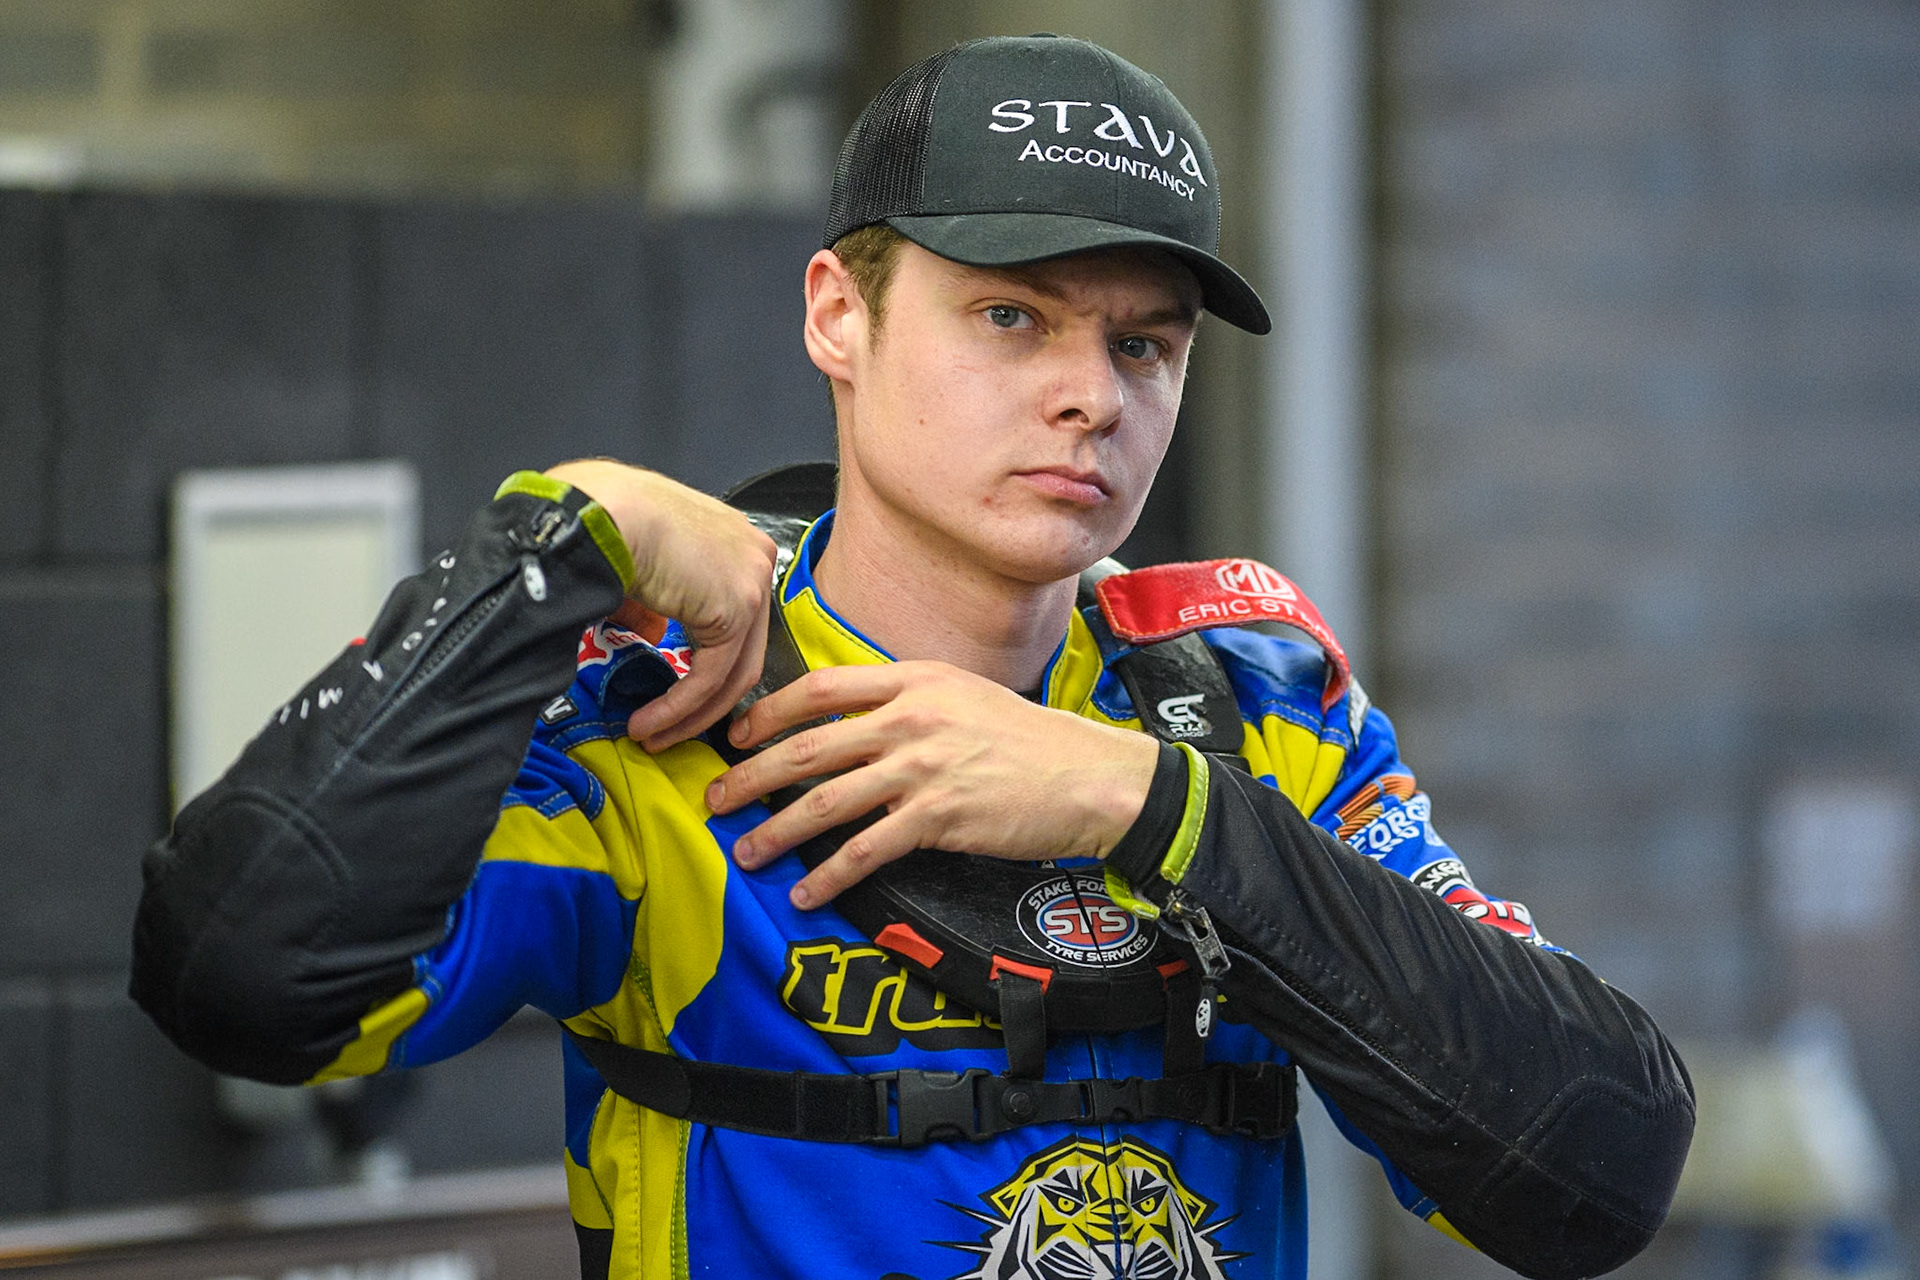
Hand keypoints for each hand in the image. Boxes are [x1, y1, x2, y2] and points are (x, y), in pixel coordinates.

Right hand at [546, 460, 777, 750]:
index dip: (707, 664)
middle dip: (704, 701)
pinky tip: (648, 723)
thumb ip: (654, 604)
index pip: (736, 620)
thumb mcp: (638, 566)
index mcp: (734, 540)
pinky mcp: (738, 608)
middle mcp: (754, 556)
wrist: (597, 511)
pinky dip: (679, 708)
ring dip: (689, 714)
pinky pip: (711, 678)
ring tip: (651, 735)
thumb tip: (652, 633)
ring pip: (732, 672)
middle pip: (743, 649)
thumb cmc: (602, 520)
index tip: (677, 696)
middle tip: (668, 730)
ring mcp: (753, 581)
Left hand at [705, 661, 1160, 907]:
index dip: (769, 712)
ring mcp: (923, 768)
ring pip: (825, 801)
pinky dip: (829, 874)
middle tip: (716, 799)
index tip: (738, 735)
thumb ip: (910, 703)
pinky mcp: (938, 817)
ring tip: (746, 852)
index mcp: (915, 680)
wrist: (1091, 777)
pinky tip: (807, 891)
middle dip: (751, 776)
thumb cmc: (1033, 741)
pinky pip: (866, 849)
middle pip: (807, 746)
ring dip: (776, 831)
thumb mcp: (967, 696)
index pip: (821, 687)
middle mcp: (912, 718)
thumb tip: (855, 726)